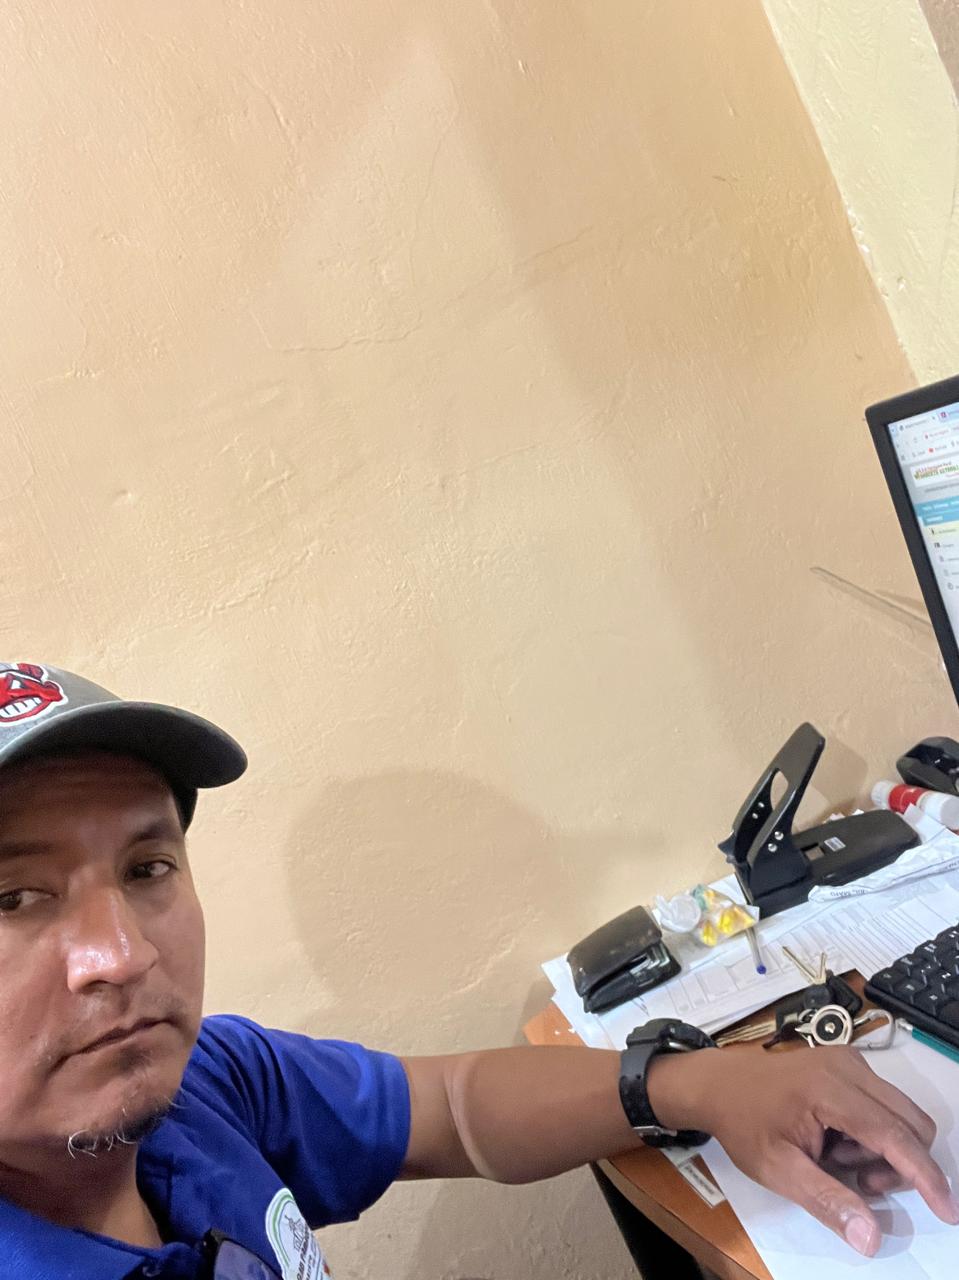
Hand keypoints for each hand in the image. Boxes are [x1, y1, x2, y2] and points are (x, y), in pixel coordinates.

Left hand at [647, 1044, 958, 1255]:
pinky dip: (872, 1131)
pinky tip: (834, 1139)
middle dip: (897, 1164)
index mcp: (831, 1090)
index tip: (947, 1211)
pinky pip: (884, 1103)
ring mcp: (850, 1060)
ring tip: (834, 1157)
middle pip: (910, 1123)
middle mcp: (849, 1067)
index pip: (896, 1136)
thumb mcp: (778, 1170)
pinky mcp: (848, 1063)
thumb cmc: (744, 1123)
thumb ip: (827, 1201)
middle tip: (853, 1181)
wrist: (718, 1083)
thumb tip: (871, 1237)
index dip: (925, 1176)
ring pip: (901, 1114)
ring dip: (882, 1148)